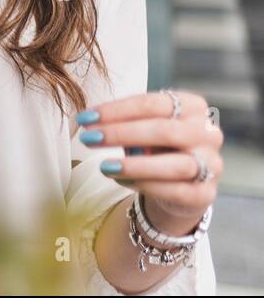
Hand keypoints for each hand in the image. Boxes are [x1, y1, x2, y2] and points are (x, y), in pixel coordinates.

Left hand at [76, 90, 222, 235]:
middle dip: (121, 134)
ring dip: (134, 165)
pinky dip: (146, 185)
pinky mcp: (206, 193)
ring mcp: (212, 164)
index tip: (86, 117)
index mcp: (193, 106)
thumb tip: (88, 120)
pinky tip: (122, 180)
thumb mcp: (141, 126)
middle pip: (164, 130)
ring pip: (175, 164)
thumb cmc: (155, 146)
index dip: (116, 110)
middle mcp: (208, 133)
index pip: (152, 103)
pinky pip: (176, 190)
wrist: (177, 184)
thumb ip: (124, 121)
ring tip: (104, 166)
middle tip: (89, 138)